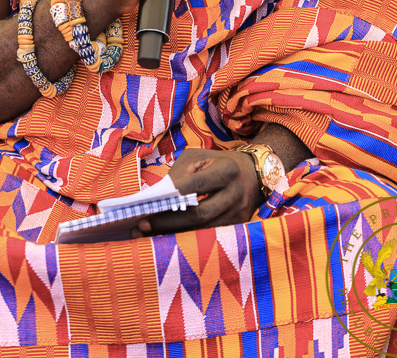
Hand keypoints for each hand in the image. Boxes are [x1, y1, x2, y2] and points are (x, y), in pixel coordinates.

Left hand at [131, 148, 262, 237]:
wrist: (254, 173)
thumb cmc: (218, 162)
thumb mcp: (199, 158)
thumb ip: (179, 174)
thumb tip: (156, 197)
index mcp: (226, 170)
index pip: (197, 185)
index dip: (172, 196)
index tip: (147, 205)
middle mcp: (236, 193)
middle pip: (200, 214)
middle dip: (169, 221)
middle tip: (143, 225)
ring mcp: (239, 214)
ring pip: (203, 230)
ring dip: (174, 235)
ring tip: (149, 235)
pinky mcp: (239, 228)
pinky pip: (209, 237)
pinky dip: (187, 239)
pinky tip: (168, 239)